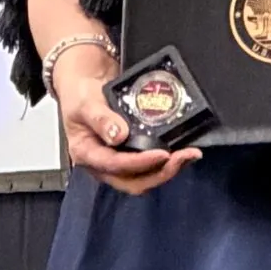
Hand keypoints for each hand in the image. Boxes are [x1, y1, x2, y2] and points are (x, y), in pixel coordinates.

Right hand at [56, 49, 200, 192]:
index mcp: (86, 154)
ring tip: (190, 154)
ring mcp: (117, 164)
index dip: (140, 163)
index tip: (163, 154)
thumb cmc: (80, 95)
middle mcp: (102, 165)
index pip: (115, 165)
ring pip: (145, 178)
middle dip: (161, 173)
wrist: (84, 87)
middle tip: (184, 156)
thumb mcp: (85, 103)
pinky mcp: (130, 157)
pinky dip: (168, 163)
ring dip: (169, 170)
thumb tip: (119, 135)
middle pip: (133, 181)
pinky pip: (150, 168)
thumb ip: (100, 118)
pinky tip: (184, 152)